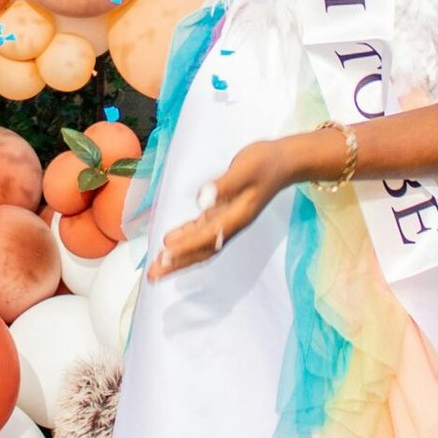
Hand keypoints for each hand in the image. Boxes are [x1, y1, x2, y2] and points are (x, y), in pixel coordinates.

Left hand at [149, 138, 298, 277]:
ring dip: (178, 257)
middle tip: (153, 276)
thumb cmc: (266, 163)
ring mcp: (227, 221)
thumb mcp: (246, 168)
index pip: (208, 237)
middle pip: (202, 250)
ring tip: (156, 267)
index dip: (186, 247)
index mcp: (237, 217)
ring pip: (199, 244)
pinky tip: (169, 242)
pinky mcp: (222, 213)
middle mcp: (231, 225)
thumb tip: (203, 199)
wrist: (284, 162)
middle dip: (177, 264)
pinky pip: (200, 232)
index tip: (165, 254)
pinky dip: (185, 239)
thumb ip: (225, 184)